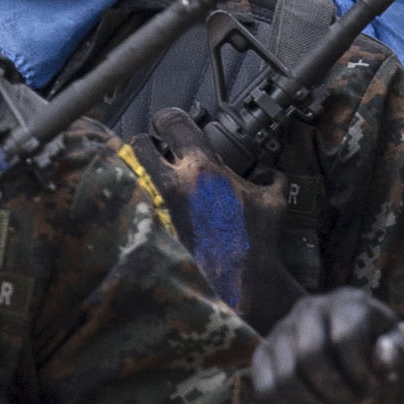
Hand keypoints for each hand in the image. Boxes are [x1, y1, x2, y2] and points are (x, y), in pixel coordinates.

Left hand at [143, 108, 306, 328]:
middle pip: (138, 145)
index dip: (168, 119)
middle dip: (144, 146)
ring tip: (149, 183)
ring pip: (130, 175)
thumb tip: (272, 173)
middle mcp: (173, 184)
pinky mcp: (149, 231)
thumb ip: (271, 181)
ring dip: (137, 175)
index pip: (173, 122)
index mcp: (203, 169)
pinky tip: (150, 214)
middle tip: (152, 153)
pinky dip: (138, 206)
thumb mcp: (273, 204)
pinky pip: (133, 208)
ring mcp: (156, 208)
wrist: (241, 284)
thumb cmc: (256, 244)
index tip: (167, 123)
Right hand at [248, 289, 403, 403]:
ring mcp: (280, 330)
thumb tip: (382, 360)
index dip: (360, 372)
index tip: (373, 389)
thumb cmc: (375, 343)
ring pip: (284, 376)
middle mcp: (308, 308)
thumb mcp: (395, 345)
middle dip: (334, 392)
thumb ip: (396, 352)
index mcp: (346, 302)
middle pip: (309, 355)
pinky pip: (264, 388)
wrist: (343, 336)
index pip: (344, 337)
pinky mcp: (263, 353)